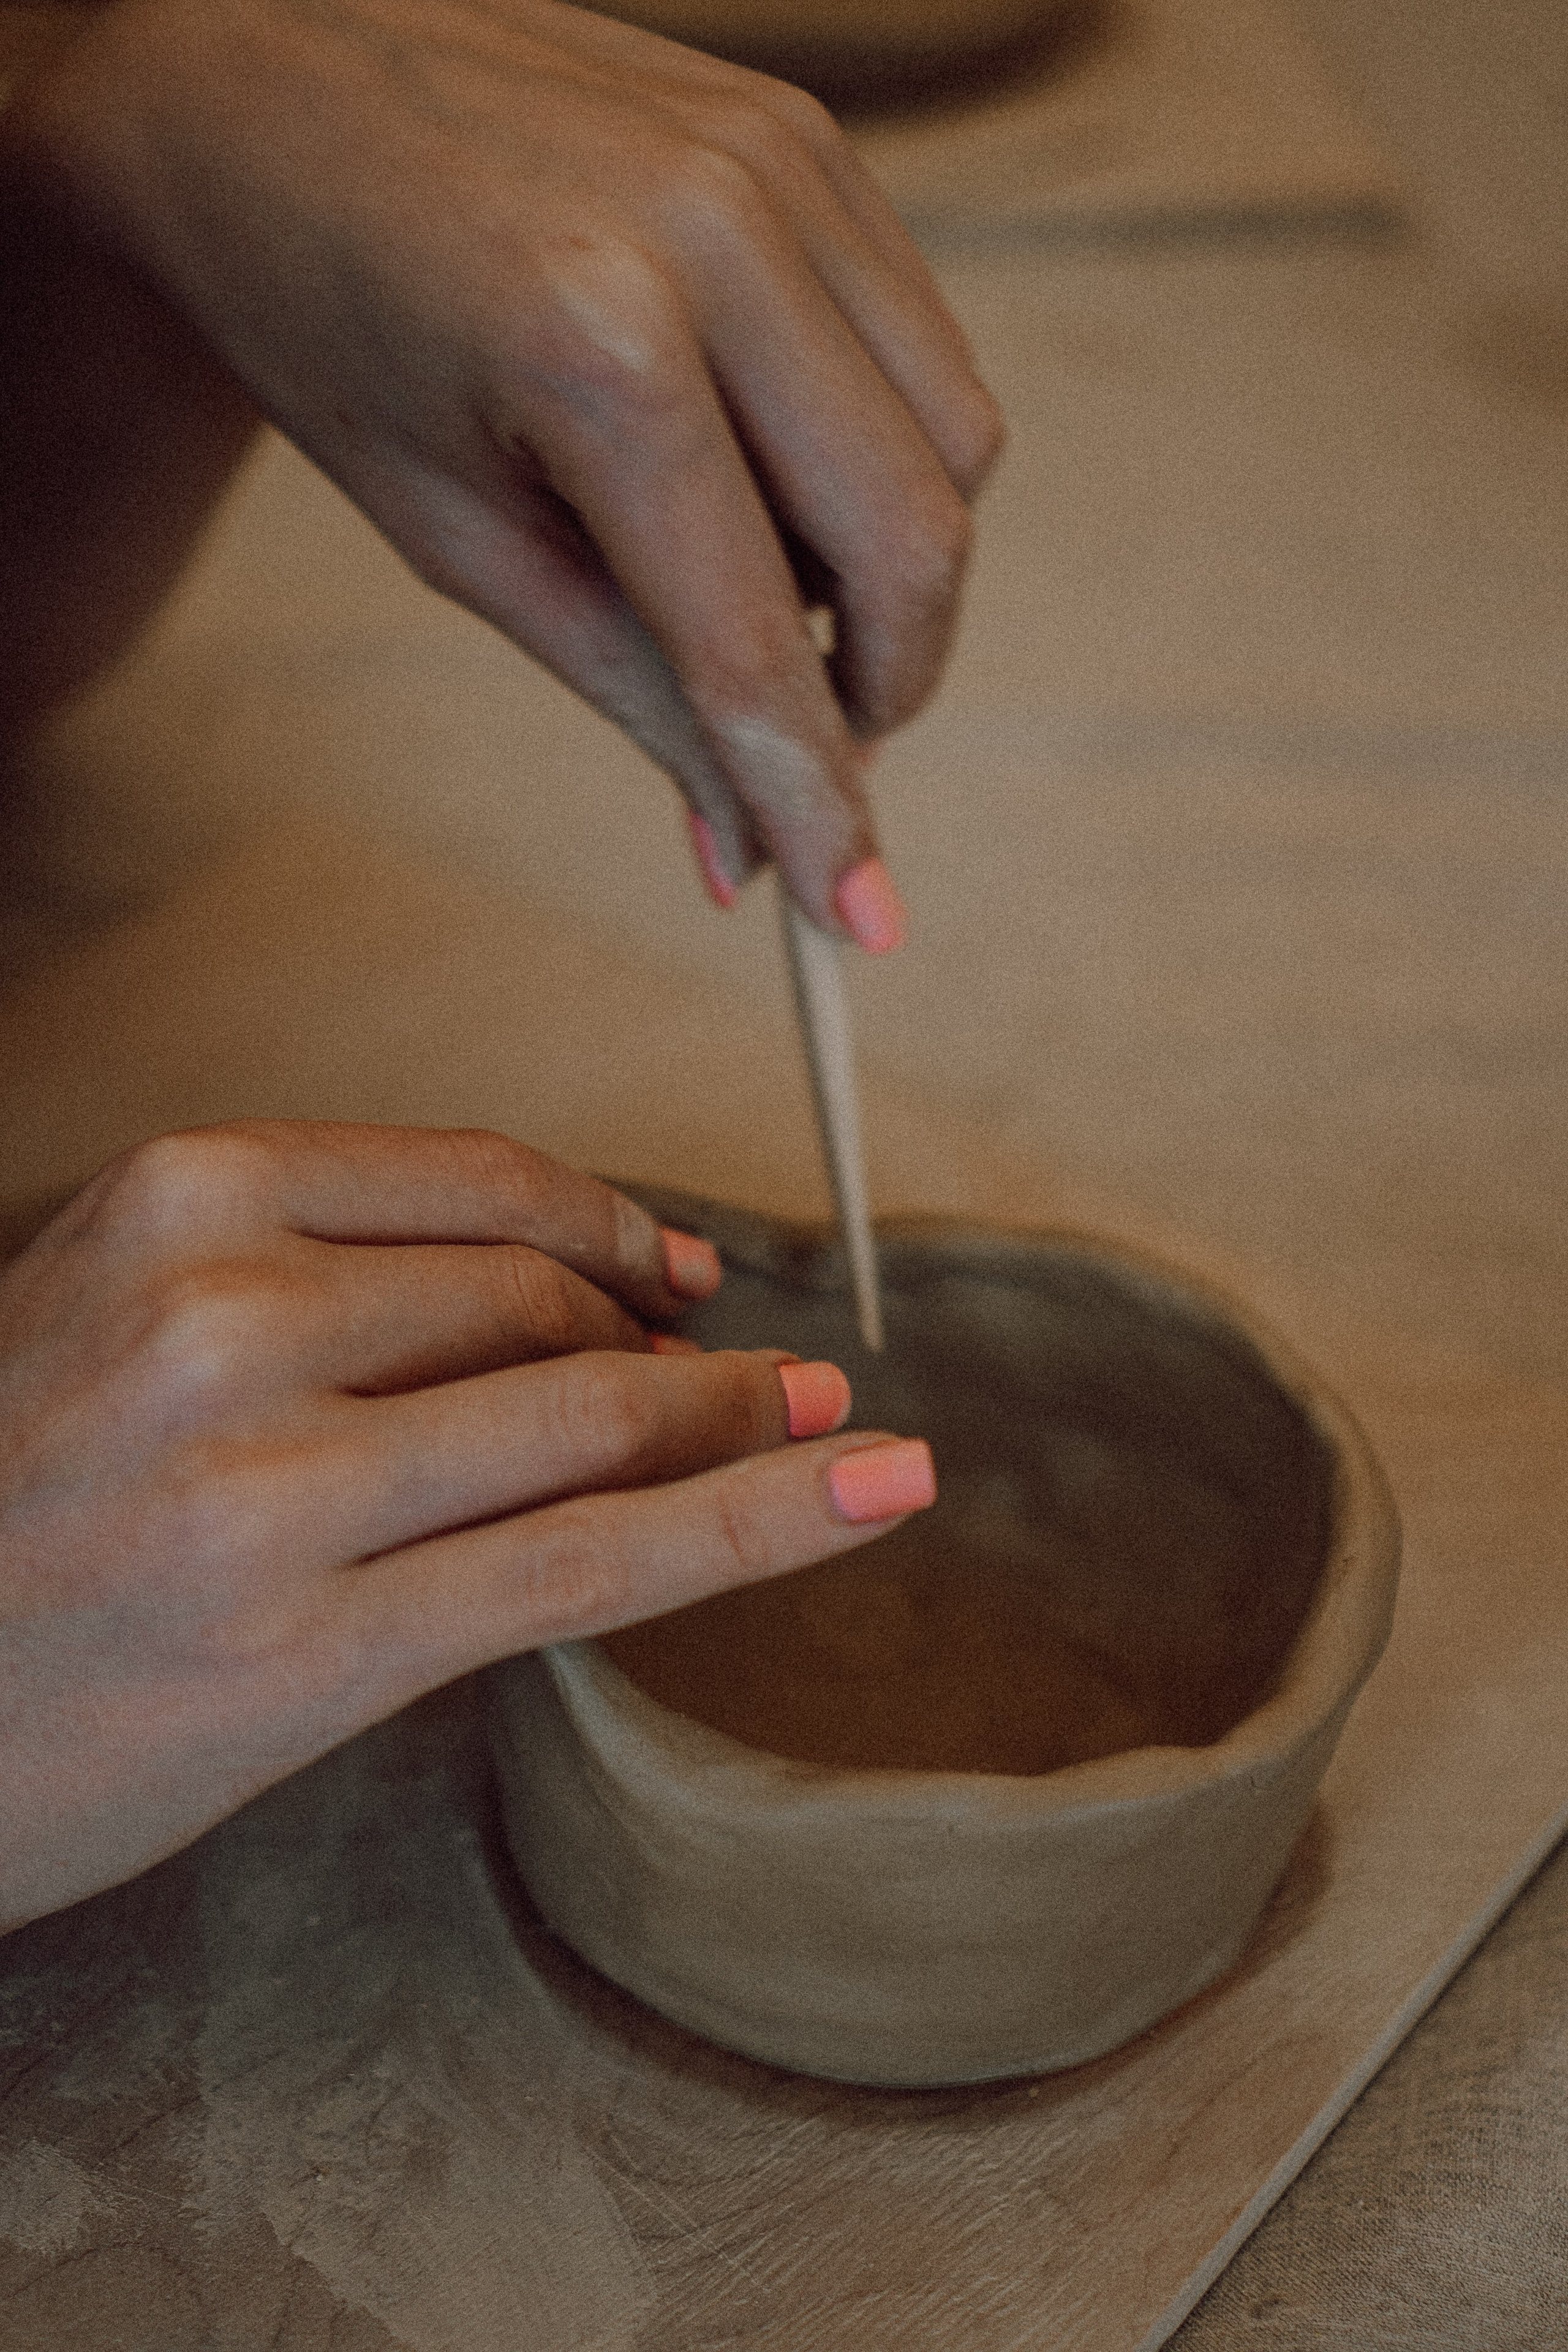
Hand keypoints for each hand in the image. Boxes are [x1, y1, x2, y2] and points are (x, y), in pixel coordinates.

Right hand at [0, 1120, 933, 1931]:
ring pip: (584, 1419)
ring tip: (824, 1423)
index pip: (473, 1185)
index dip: (609, 1222)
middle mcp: (220, 1317)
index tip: (677, 1266)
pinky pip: (587, 1561)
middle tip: (759, 1369)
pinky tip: (871, 1489)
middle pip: (539, 1302)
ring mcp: (266, 1489)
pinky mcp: (309, 1650)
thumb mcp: (101, 1316)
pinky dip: (757, 1519)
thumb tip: (549, 1286)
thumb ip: (295, 1275)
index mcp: (172, 1201)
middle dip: (671, 1339)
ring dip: (734, 1418)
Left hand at [8, 0, 1001, 938]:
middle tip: (809, 738)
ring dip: (887, 565)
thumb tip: (743, 847)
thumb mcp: (459, 538)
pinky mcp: (808, 138)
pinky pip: (923, 345)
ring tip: (752, 572)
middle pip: (919, 535)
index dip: (818, 803)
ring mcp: (780, 166)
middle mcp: (717, 234)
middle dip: (885, 685)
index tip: (859, 921)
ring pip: (955, 440)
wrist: (259, 67)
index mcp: (598, 345)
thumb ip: (628, 687)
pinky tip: (760, 458)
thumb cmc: (326, 309)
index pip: (759, 637)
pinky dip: (873, 448)